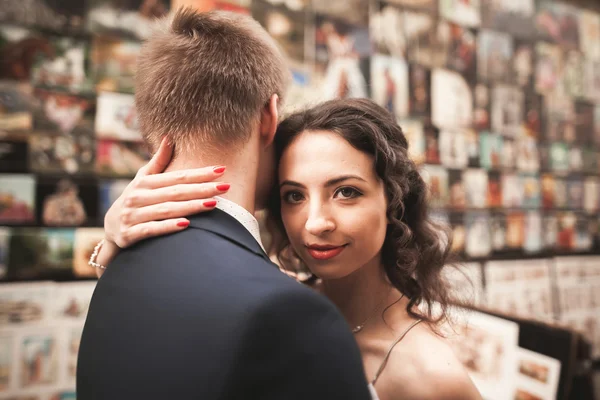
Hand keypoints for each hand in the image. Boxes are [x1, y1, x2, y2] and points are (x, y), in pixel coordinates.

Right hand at [104, 138, 229, 247]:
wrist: (110, 230)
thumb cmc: (135, 200)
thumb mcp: (143, 179)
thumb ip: (158, 161)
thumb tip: (169, 136)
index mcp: (144, 183)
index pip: (177, 177)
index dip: (200, 173)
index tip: (221, 170)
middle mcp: (138, 197)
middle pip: (175, 192)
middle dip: (202, 189)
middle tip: (226, 186)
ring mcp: (132, 216)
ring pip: (166, 210)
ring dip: (191, 207)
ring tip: (213, 204)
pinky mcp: (129, 234)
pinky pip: (151, 229)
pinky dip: (168, 227)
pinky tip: (186, 224)